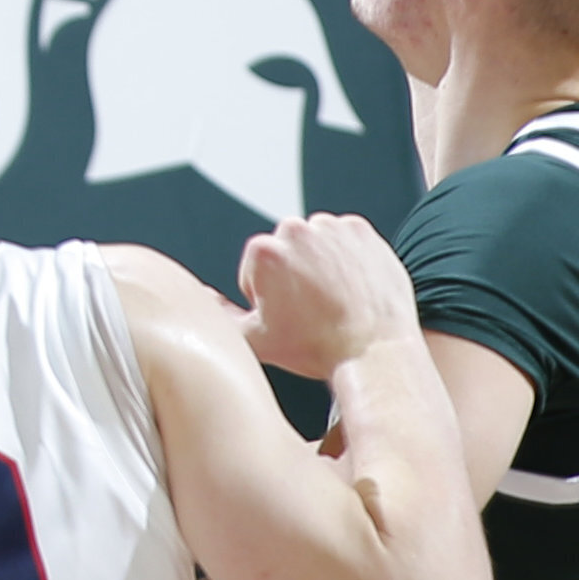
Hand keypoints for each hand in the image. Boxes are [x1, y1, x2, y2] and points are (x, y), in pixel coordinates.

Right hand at [235, 213, 420, 380]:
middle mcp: (295, 230)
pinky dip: (348, 257)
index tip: (290, 316)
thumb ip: (219, 314)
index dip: (269, 297)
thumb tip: (202, 296)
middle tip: (313, 310)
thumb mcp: (255, 341)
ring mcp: (332, 227)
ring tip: (335, 299)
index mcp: (263, 252)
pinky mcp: (361, 230)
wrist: (376, 352)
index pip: (256, 270)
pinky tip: (353, 287)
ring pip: (315, 243)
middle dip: (293, 275)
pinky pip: (345, 239)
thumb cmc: (316, 348)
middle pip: (285, 252)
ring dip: (320, 263)